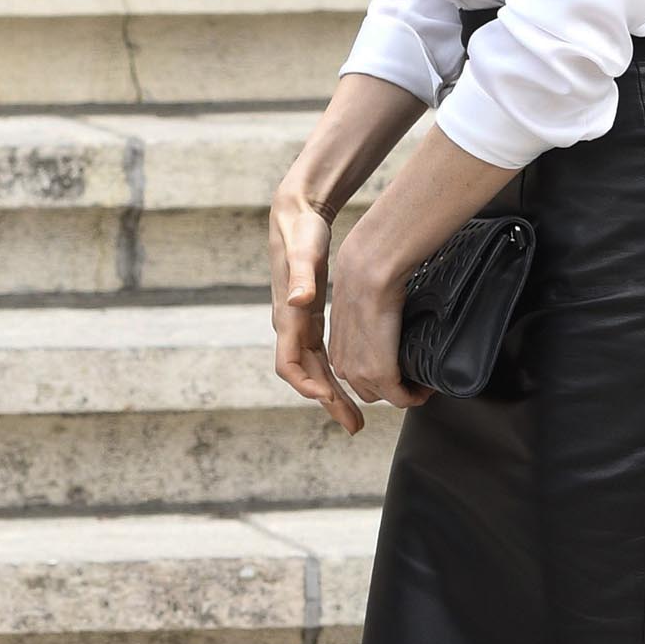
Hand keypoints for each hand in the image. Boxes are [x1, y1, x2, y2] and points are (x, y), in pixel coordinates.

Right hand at [270, 181, 360, 436]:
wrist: (295, 217)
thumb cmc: (298, 234)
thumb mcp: (301, 252)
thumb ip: (299, 277)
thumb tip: (298, 300)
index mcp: (287, 317)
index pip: (289, 365)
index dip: (306, 386)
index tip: (328, 399)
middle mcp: (290, 327)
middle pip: (307, 377)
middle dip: (329, 402)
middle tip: (355, 426)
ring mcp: (299, 326)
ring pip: (316, 371)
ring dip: (335, 395)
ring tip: (357, 418)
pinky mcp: (310, 320)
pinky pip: (322, 357)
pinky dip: (336, 375)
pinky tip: (355, 383)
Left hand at [325, 234, 430, 414]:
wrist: (368, 271)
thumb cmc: (367, 277)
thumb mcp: (362, 305)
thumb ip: (368, 320)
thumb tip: (384, 318)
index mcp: (338, 348)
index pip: (360, 376)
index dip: (385, 376)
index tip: (404, 369)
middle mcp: (344, 364)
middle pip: (373, 391)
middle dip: (396, 387)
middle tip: (416, 377)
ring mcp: (360, 372)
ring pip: (387, 396)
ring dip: (407, 392)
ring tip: (423, 380)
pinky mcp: (380, 374)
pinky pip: (401, 399)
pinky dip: (417, 395)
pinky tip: (428, 385)